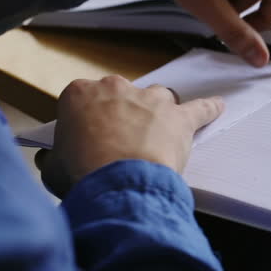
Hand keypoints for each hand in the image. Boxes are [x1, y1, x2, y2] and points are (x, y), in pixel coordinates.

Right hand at [39, 75, 222, 194]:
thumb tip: (52, 158)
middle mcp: (117, 88)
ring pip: (159, 98)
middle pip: (123, 96)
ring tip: (158, 135)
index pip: (84, 99)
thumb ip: (55, 156)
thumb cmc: (82, 174)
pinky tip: (219, 107)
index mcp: (80, 93)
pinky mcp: (180, 117)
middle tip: (121, 141)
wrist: (119, 183)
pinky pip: (201, 108)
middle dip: (123, 115)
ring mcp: (152, 100)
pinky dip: (210, 109)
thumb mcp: (53, 168)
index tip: (91, 137)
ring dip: (158, 113)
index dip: (89, 120)